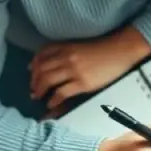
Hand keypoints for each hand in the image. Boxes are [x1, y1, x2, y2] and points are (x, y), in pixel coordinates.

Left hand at [30, 27, 150, 108]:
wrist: (120, 51)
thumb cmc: (103, 48)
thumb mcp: (80, 45)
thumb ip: (65, 51)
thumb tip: (52, 62)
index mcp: (65, 46)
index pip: (42, 54)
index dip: (34, 64)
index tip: (31, 72)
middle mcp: (66, 57)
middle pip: (41, 70)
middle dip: (34, 81)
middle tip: (33, 89)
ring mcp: (73, 71)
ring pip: (47, 81)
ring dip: (39, 90)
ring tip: (37, 97)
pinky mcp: (82, 83)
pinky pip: (61, 93)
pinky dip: (53, 100)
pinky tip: (50, 105)